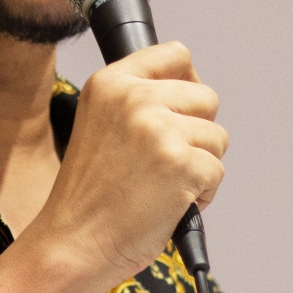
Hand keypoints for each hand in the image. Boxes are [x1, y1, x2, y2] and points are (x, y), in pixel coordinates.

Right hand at [25, 40, 227, 292]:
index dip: (187, 80)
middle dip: (197, 129)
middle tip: (166, 157)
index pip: (175, 54)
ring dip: (201, 163)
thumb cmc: (90, 189)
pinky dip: (203, 193)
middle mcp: (134, 97)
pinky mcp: (181, 164)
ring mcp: (159, 129)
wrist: (74, 238)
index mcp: (111, 82)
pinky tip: (170, 202)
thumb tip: (190, 88)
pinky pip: (217, 170)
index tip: (181, 106)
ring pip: (217, 136)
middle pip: (206, 96)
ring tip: (164, 182)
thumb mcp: (98, 119)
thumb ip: (136, 97)